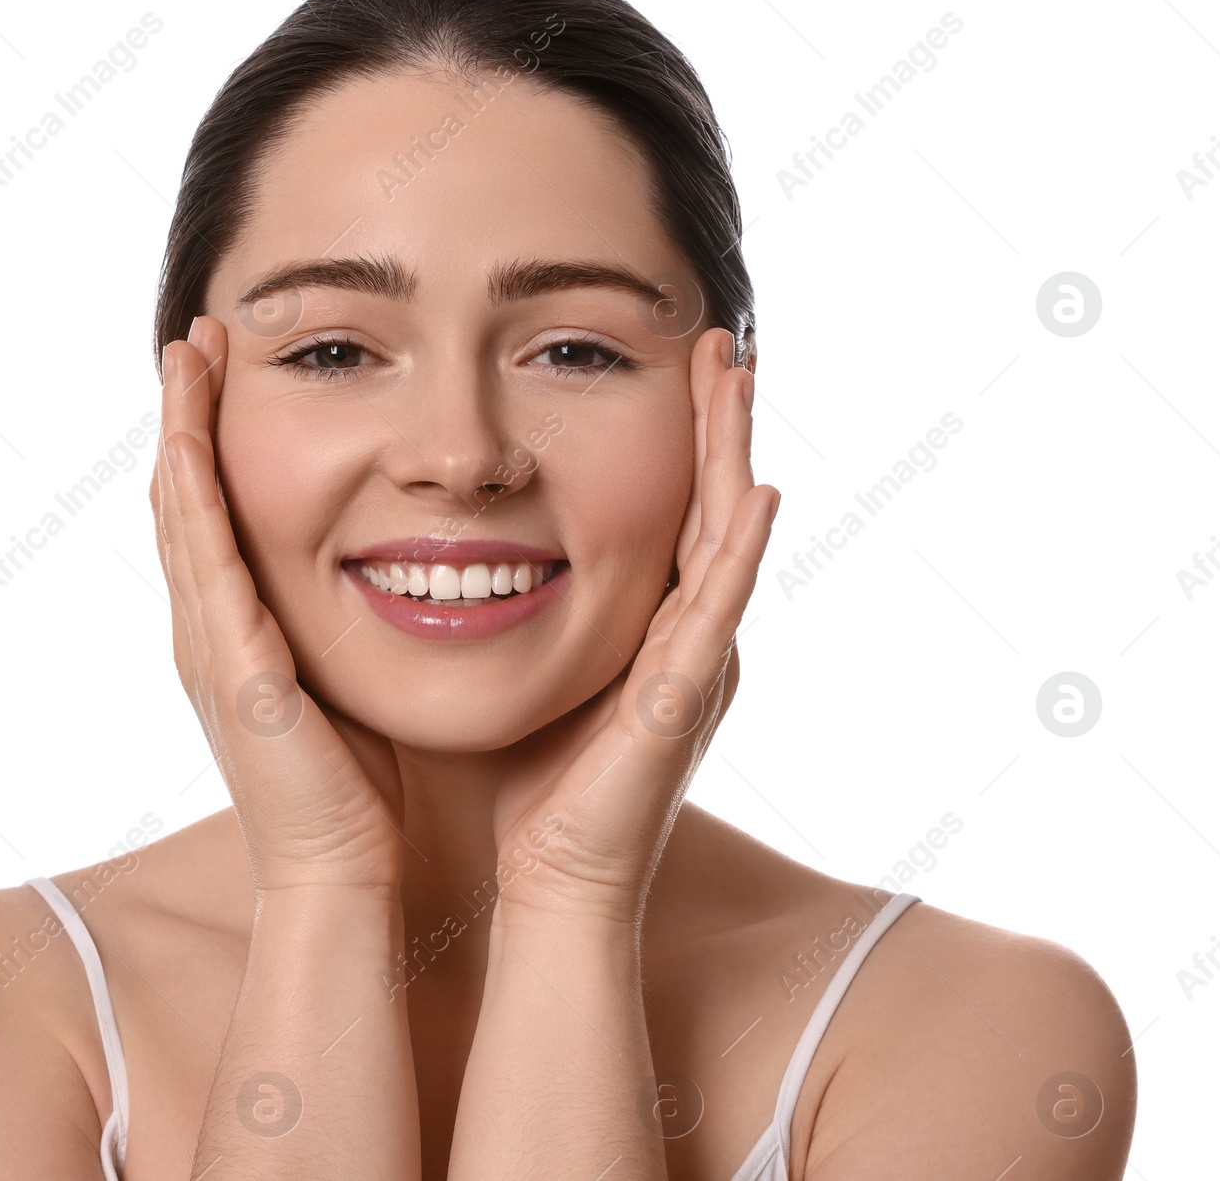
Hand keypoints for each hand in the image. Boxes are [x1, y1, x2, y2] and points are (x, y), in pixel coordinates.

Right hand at [151, 317, 405, 893]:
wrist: (342, 874)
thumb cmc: (361, 793)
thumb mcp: (350, 686)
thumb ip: (352, 631)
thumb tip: (392, 583)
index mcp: (238, 636)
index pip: (216, 518)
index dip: (213, 442)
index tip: (229, 370)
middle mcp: (208, 632)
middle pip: (185, 499)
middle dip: (186, 415)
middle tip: (192, 335)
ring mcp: (207, 645)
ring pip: (180, 512)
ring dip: (180, 427)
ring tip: (185, 351)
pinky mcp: (227, 661)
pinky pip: (201, 554)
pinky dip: (191, 486)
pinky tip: (188, 429)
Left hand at [488, 326, 777, 924]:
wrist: (548, 879)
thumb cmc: (529, 785)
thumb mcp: (529, 669)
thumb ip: (523, 613)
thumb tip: (460, 551)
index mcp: (652, 629)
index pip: (674, 512)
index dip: (681, 438)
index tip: (674, 365)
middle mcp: (688, 637)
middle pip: (711, 505)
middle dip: (717, 423)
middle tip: (719, 341)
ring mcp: (696, 664)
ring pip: (729, 537)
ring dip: (735, 454)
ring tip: (739, 377)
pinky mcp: (685, 698)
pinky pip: (722, 609)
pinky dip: (744, 550)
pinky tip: (758, 492)